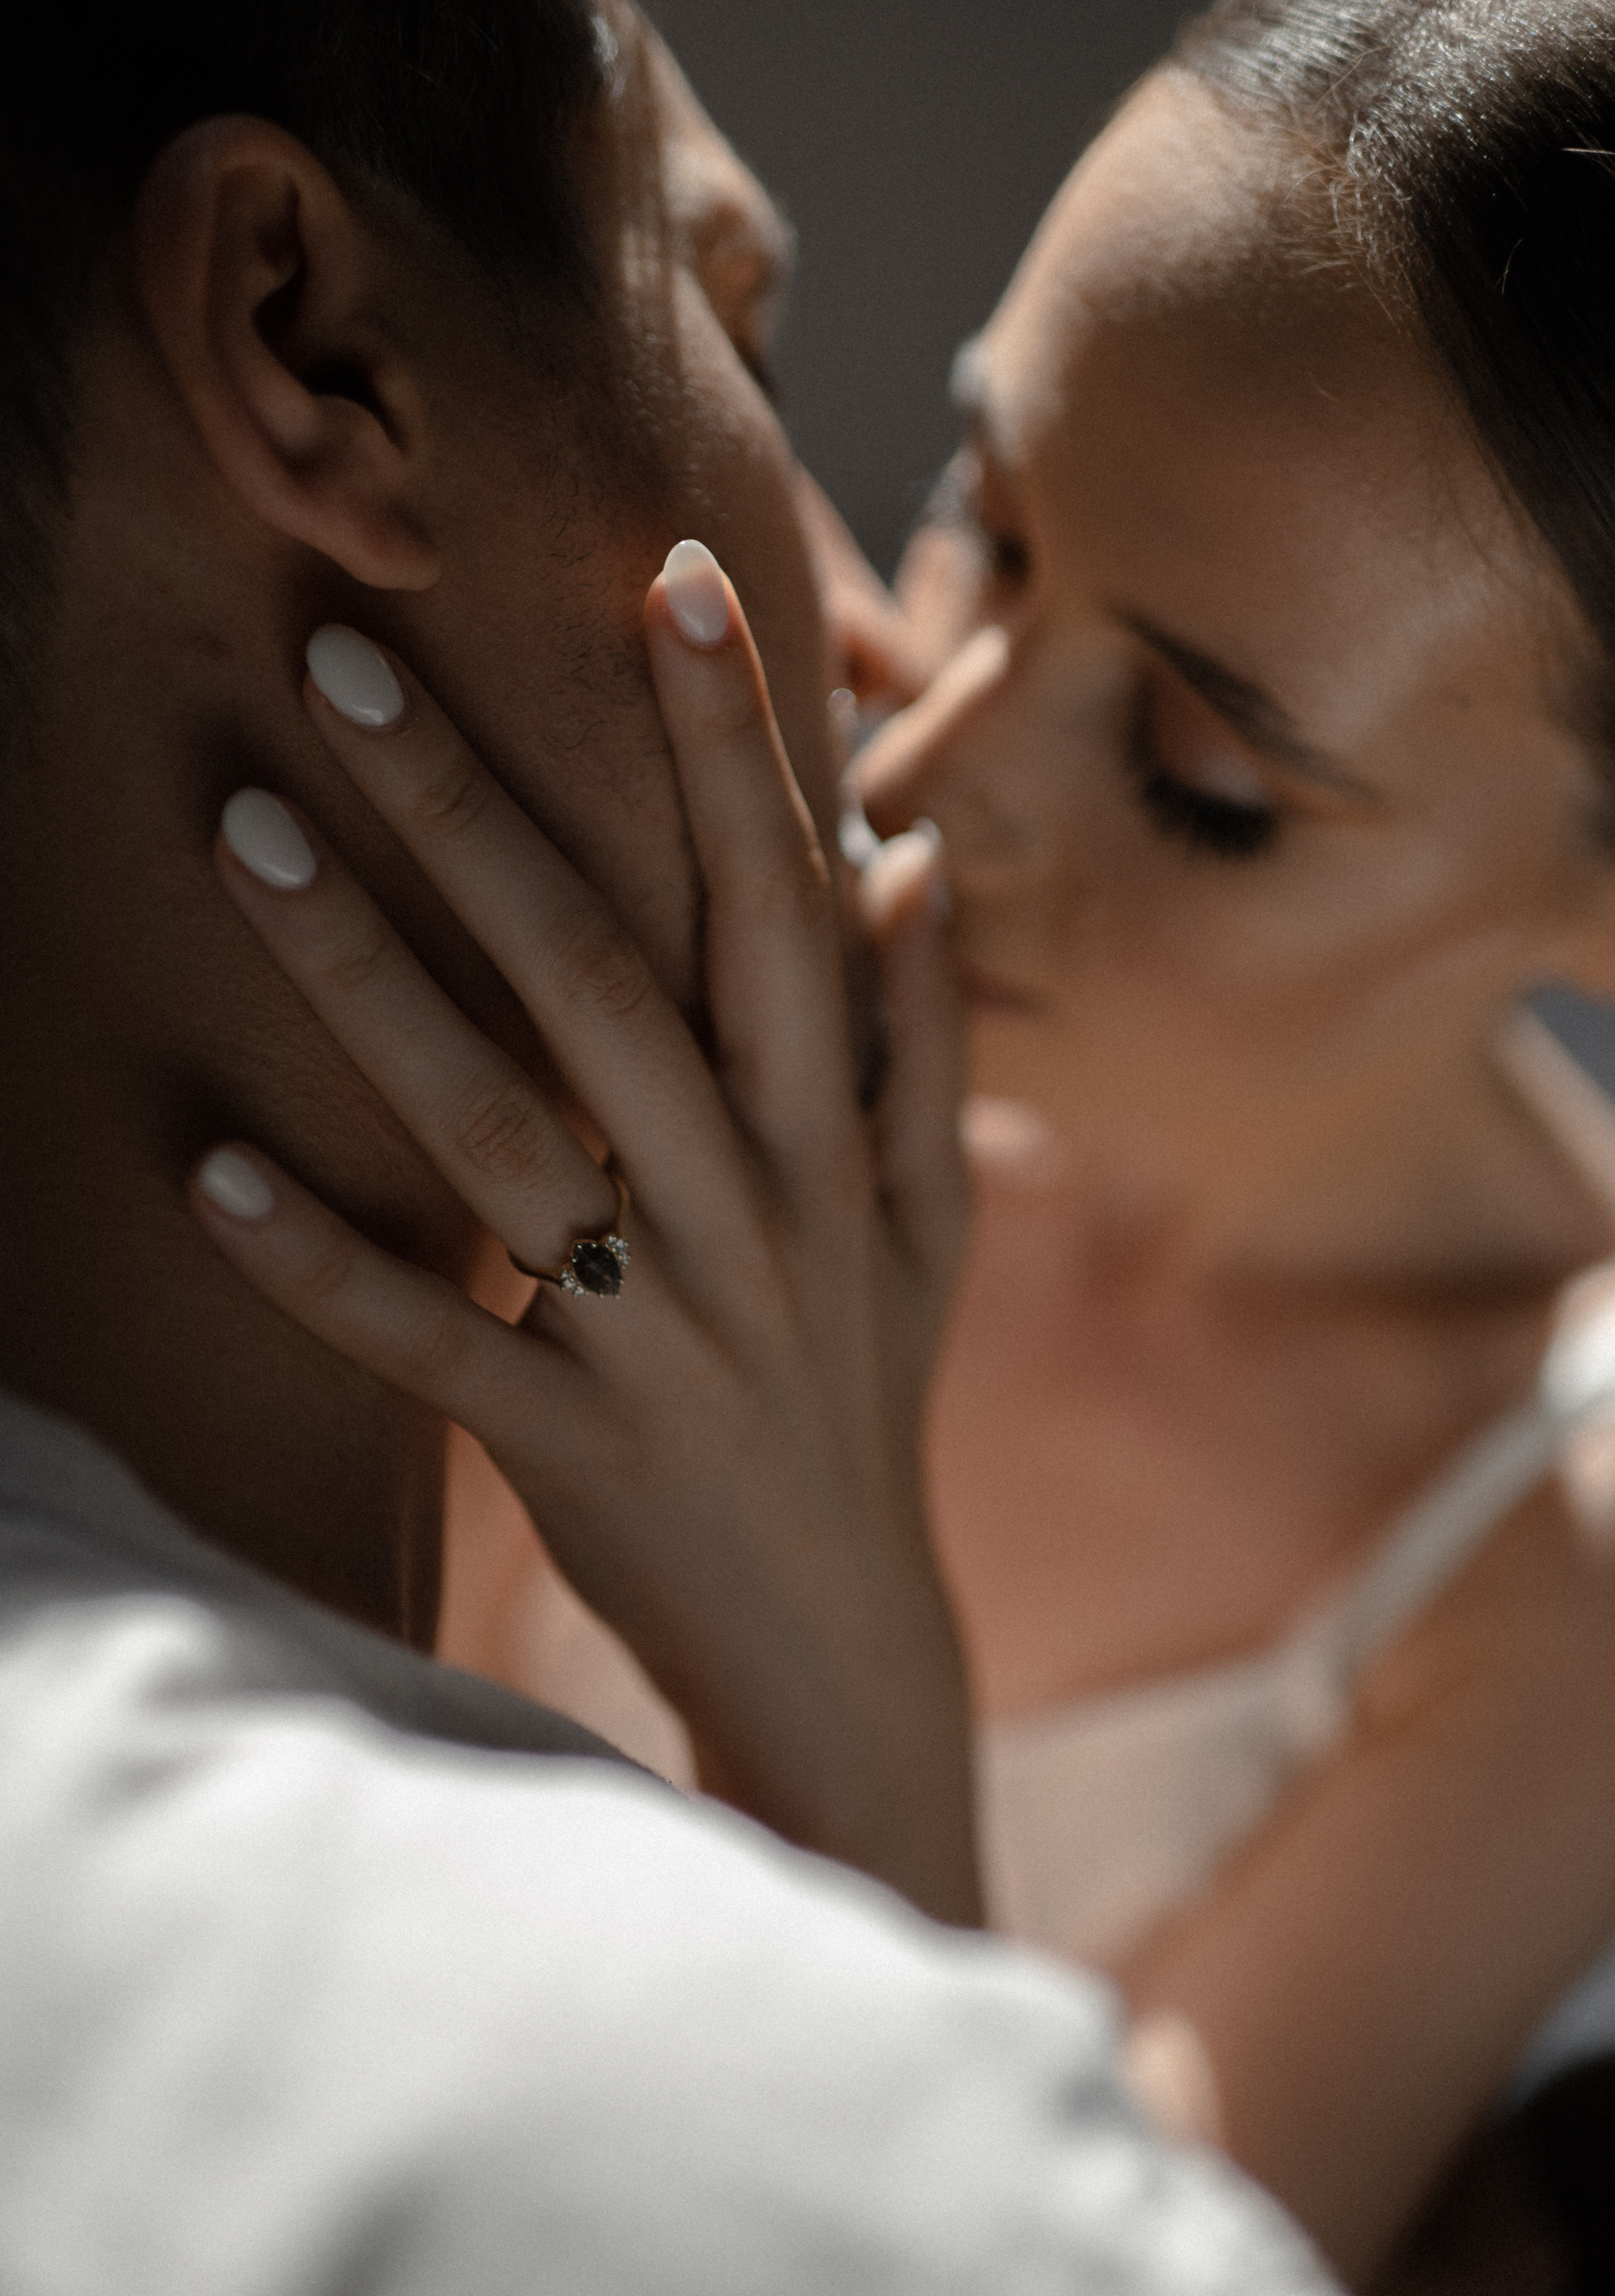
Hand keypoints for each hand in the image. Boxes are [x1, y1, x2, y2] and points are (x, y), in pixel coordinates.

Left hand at [188, 543, 979, 1925]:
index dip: (732, 743)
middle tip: (341, 656)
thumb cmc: (865, 1401)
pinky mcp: (570, 1444)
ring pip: (506, 1133)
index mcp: (832, 1141)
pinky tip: (200, 1167)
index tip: (672, 574)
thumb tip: (907, 860)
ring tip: (244, 835)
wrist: (843, 1647)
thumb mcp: (928, 1223)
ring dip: (371, 981)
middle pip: (611, 982)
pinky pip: (432, 1344)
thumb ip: (921, 1042)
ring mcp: (660, 1330)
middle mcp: (752, 1211)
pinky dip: (318, 1262)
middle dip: (483, 810)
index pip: (780, 906)